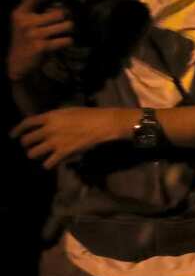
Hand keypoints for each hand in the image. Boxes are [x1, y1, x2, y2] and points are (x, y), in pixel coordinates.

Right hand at [7, 0, 72, 80]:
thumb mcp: (26, 22)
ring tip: (60, 34)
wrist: (19, 63)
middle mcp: (25, 23)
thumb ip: (39, 9)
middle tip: (62, 23)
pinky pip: (67, 40)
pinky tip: (58, 44)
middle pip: (60, 13)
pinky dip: (67, 42)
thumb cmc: (27, 39)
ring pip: (67, 25)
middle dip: (67, 18)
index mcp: (20, 14)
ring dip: (68, 30)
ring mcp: (33, 35)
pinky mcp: (41, 47)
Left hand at [11, 107, 132, 169]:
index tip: (12, 135)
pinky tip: (51, 162)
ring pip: (32, 153)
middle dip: (26, 144)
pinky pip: (47, 163)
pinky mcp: (62, 152)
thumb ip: (54, 118)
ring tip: (40, 154)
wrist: (102, 124)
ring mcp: (54, 142)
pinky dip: (48, 164)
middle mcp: (48, 129)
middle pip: (26, 140)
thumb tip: (43, 124)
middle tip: (30, 146)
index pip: (27, 123)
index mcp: (50, 116)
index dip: (16, 130)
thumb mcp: (68, 111)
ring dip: (35, 154)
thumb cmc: (88, 115)